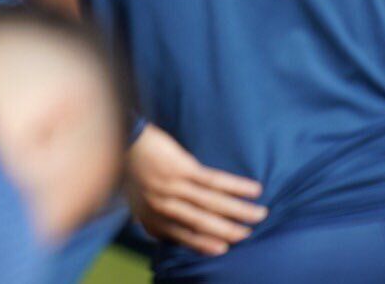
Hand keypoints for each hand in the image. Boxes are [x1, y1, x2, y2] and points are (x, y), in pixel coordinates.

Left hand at [127, 123, 266, 255]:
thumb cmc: (131, 166)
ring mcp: (173, 186)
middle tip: (249, 235)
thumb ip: (153, 217)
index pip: (182, 236)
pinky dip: (236, 187)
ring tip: (260, 215)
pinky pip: (215, 181)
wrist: (123, 135)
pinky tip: (254, 190)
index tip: (223, 249)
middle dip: (229, 231)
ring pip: (213, 204)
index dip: (203, 244)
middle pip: (202, 223)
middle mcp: (162, 205)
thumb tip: (167, 234)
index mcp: (151, 215)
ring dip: (240, 211)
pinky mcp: (182, 168)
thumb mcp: (136, 198)